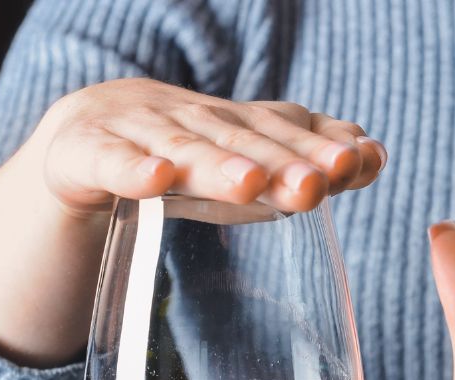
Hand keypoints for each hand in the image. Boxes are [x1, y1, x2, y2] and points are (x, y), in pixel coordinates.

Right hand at [16, 78, 384, 213]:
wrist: (81, 138)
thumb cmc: (183, 159)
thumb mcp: (242, 165)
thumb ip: (305, 164)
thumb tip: (374, 157)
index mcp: (233, 123)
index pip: (281, 131)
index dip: (318, 146)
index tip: (355, 165)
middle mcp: (191, 119)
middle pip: (240, 140)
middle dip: (281, 160)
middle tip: (316, 184)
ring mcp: (136, 133)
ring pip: (181, 149)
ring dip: (217, 165)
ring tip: (250, 184)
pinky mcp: (84, 154)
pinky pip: (108, 163)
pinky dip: (130, 169)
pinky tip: (154, 179)